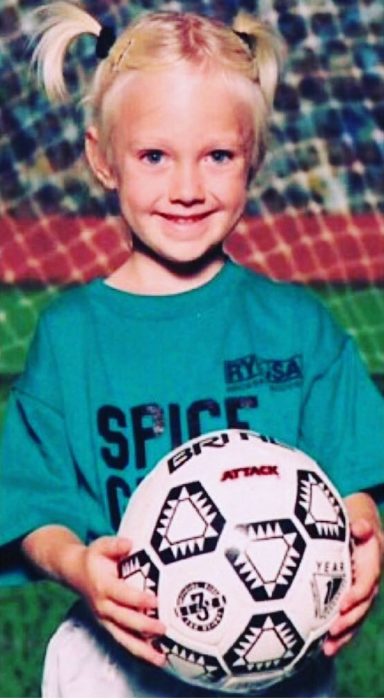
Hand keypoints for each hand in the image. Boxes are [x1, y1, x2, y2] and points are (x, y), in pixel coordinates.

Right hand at [77, 536, 165, 665]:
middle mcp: (102, 606)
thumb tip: (129, 543)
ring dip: (141, 650)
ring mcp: (104, 619)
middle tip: (163, 629)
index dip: (137, 599)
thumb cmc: (93, 557)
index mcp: (102, 586)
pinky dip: (138, 651)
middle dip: (144, 626)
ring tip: (161, 659)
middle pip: (124, 620)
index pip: (122, 595)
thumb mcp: (100, 545)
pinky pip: (123, 641)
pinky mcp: (107, 626)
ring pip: (123, 638)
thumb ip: (115, 545)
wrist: (73, 572)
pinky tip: (155, 657)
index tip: (155, 601)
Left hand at [323, 517, 381, 655]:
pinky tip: (323, 648)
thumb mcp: (360, 521)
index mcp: (372, 567)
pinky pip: (347, 621)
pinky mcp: (351, 602)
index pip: (367, 585)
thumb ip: (361, 525)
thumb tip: (360, 527)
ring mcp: (361, 596)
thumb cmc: (356, 525)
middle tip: (333, 631)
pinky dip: (338, 635)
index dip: (357, 595)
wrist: (361, 530)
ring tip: (328, 649)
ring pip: (355, 620)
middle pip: (362, 608)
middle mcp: (369, 585)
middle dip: (349, 622)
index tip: (342, 604)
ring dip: (343, 636)